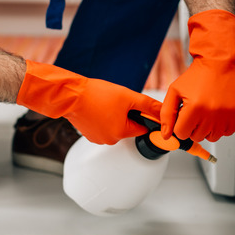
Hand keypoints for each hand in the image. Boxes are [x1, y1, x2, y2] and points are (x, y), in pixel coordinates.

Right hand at [16, 61, 159, 143]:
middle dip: (127, 116)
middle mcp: (109, 140)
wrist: (70, 94)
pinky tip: (97, 108)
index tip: (135, 107)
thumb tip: (164, 112)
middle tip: (118, 102)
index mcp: (121, 133)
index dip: (141, 116)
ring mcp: (97, 139)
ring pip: (115, 128)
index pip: (142, 129)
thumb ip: (148, 105)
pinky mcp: (88, 134)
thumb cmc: (96, 95)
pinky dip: (102, 119)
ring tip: (106, 104)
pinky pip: (102, 127)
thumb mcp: (128, 96)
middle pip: (128, 129)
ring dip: (114, 117)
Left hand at [161, 10, 234, 141]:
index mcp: (194, 108)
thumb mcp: (175, 91)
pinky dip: (221, 127)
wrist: (221, 63)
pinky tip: (217, 114)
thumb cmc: (197, 76)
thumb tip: (166, 136)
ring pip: (211, 137)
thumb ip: (167, 114)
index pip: (181, 133)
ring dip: (207, 128)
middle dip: (193, 126)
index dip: (180, 124)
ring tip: (207, 112)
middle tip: (196, 111)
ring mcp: (225, 116)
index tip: (185, 114)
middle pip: (196, 137)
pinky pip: (226, 133)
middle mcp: (211, 114)